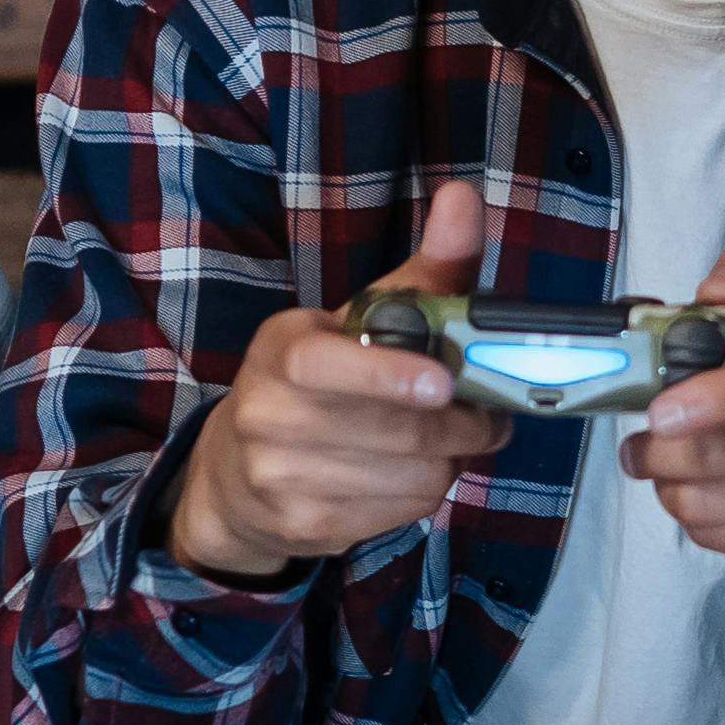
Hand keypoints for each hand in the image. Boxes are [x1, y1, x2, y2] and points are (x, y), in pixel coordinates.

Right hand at [168, 185, 515, 579]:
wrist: (234, 475)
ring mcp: (280, 477)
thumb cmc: (317, 382)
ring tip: (448, 443)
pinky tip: (413, 472)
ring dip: (448, 461)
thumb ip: (424, 268)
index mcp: (281, 350)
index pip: (319, 365)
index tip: (443, 384)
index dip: (386, 376)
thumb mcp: (358, 321)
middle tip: (490, 418)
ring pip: (407, 476)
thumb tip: (464, 196)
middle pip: (391, 431)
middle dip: (461, 426)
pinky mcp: (304, 528)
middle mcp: (267, 415)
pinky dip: (424, 492)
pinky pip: (399, 513)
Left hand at [628, 240, 724, 617]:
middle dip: (661, 449)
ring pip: (708, 503)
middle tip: (640, 442)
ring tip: (673, 466)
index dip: (719, 396)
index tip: (660, 410)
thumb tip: (714, 291)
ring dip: (670, 483)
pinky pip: (719, 538)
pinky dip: (696, 517)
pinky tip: (712, 496)